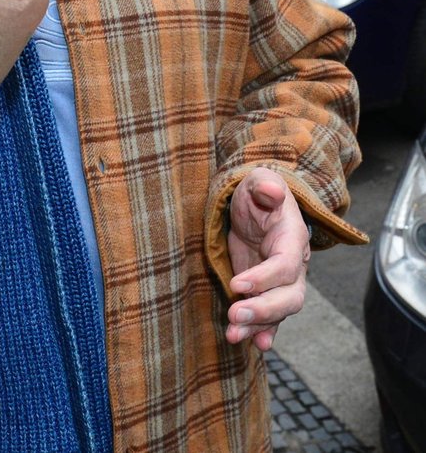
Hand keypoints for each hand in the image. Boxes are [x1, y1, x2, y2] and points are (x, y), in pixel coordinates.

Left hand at [225, 167, 309, 351]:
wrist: (257, 206)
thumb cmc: (257, 192)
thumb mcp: (257, 181)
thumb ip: (265, 185)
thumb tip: (271, 190)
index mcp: (292, 239)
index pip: (285, 266)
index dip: (264, 278)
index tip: (236, 284)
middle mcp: (293, 265)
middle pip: (289, 297)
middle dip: (264, 310)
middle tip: (235, 314)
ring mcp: (281, 282)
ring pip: (278, 312)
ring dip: (258, 326)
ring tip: (233, 335)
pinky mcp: (266, 291)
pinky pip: (270, 316)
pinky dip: (263, 331)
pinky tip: (253, 344)